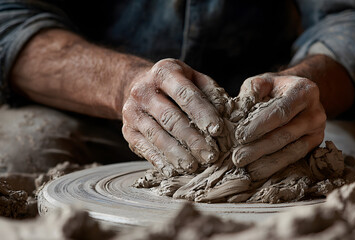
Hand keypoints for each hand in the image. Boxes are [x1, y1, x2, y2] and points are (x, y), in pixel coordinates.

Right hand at [121, 58, 223, 175]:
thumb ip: (211, 92)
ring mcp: (132, 111)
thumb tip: (227, 111)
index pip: (185, 94)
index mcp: (164, 72)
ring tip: (194, 166)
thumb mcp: (193, 78)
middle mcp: (143, 90)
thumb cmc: (175, 85)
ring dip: (177, 154)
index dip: (203, 113)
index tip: (218, 130)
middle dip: (193, 139)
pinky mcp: (127, 131)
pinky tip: (174, 171)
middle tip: (211, 155)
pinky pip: (144, 148)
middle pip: (171, 118)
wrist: (137, 87)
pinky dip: (160, 161)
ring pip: (157, 136)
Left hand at [232, 73, 325, 180]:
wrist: (296, 94)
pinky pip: (295, 158)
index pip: (280, 112)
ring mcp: (318, 130)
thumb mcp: (263, 81)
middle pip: (285, 134)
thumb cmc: (275, 88)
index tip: (240, 136)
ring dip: (267, 162)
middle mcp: (316, 112)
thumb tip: (239, 110)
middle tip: (238, 158)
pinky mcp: (315, 145)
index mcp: (304, 91)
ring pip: (291, 151)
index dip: (260, 126)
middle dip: (259, 148)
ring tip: (246, 169)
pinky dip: (276, 166)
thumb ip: (252, 91)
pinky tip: (259, 171)